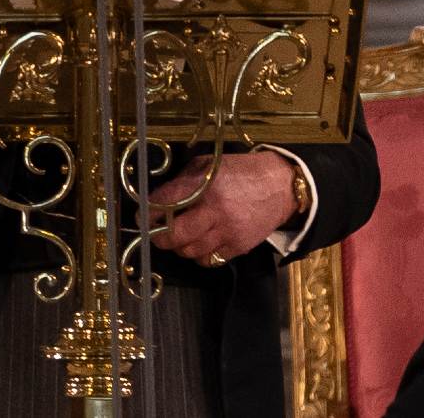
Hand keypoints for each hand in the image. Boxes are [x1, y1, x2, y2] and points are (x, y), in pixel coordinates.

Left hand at [150, 151, 296, 266]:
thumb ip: (185, 181)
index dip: (149, 212)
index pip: (166, 202)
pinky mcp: (239, 246)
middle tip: (157, 233)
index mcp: (207, 185)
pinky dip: (200, 254)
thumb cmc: (243, 173)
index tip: (143, 217)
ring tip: (181, 238)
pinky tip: (202, 242)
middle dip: (160, 237)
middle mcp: (216, 210)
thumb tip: (159, 199)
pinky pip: (209, 260)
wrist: (280, 186)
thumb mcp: (211, 164)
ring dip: (179, 247)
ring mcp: (228, 231)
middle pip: (174, 235)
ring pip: (189, 251)